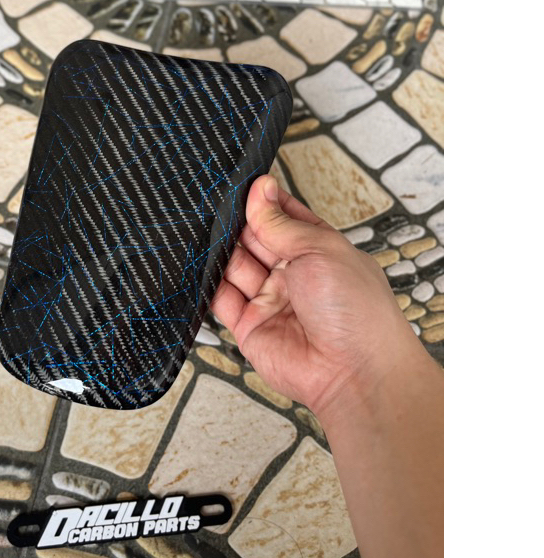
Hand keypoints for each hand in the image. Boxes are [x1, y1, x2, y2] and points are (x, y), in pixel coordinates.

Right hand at [211, 174, 421, 421]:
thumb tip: (260, 190)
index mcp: (318, 249)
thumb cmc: (356, 311)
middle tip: (221, 209)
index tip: (244, 185)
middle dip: (239, 224)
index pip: (284, 217)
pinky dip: (208, 283)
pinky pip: (221, 299)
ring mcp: (270, 299)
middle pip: (255, 239)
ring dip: (222, 251)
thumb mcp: (319, 249)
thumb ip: (280, 224)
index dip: (264, 201)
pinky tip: (201, 265)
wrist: (355, 372)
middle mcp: (293, 273)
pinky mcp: (249, 326)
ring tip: (210, 235)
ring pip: (234, 266)